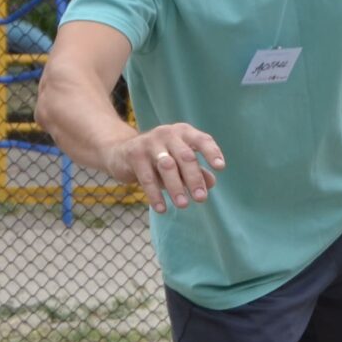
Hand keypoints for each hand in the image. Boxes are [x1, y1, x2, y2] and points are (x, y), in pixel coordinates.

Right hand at [104, 122, 224, 212]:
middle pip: (185, 156)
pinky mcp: (134, 154)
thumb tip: (211, 183)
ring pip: (167, 166)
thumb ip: (196, 171)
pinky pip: (147, 177)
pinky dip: (155, 195)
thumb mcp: (178, 163)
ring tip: (183, 205)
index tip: (220, 167)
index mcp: (183, 133)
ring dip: (176, 187)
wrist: (121, 152)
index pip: (201, 140)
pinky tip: (162, 209)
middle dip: (194, 178)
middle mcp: (168, 134)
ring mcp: (150, 143)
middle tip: (201, 198)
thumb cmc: (158, 157)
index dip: (211, 152)